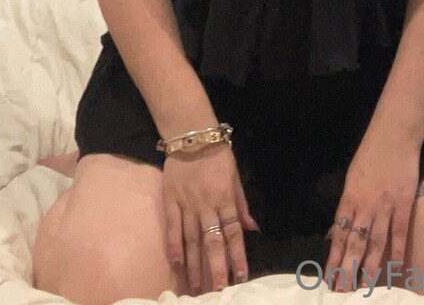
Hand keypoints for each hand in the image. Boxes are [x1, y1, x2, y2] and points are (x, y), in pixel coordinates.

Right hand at [161, 142, 260, 293]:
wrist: (192, 134)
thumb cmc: (217, 156)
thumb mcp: (235, 177)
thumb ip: (242, 205)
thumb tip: (253, 229)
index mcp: (225, 199)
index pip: (233, 232)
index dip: (237, 256)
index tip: (241, 277)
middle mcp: (207, 205)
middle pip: (212, 241)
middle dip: (215, 268)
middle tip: (216, 291)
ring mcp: (187, 204)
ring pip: (191, 239)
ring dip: (194, 265)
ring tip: (195, 287)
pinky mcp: (170, 200)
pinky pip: (172, 226)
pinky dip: (173, 245)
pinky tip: (176, 263)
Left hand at [324, 131, 419, 291]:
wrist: (394, 135)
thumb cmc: (370, 154)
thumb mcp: (352, 178)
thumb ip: (347, 205)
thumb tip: (338, 232)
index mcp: (349, 197)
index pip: (339, 233)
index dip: (334, 256)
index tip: (329, 277)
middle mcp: (365, 205)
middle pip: (355, 242)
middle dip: (348, 268)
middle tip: (342, 290)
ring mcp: (385, 206)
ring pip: (375, 242)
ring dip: (369, 267)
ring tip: (364, 288)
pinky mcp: (404, 204)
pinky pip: (399, 233)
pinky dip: (397, 252)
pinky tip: (395, 270)